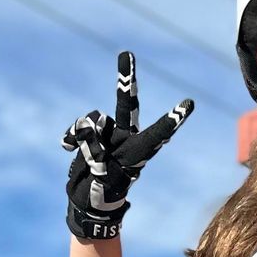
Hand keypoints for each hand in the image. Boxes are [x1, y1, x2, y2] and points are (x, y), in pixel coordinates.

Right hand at [63, 51, 193, 240]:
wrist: (87, 202)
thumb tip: (87, 131)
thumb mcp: (102, 181)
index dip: (171, 120)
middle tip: (126, 53)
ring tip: (90, 164)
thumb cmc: (102, 195)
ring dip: (86, 141)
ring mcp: (106, 135)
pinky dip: (71, 138)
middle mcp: (123, 138)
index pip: (156, 134)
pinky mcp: (88, 135)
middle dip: (126, 79)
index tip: (189, 104)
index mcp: (136, 153)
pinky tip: (67, 147)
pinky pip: (77, 129)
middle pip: (126, 104)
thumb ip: (95, 153)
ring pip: (92, 122)